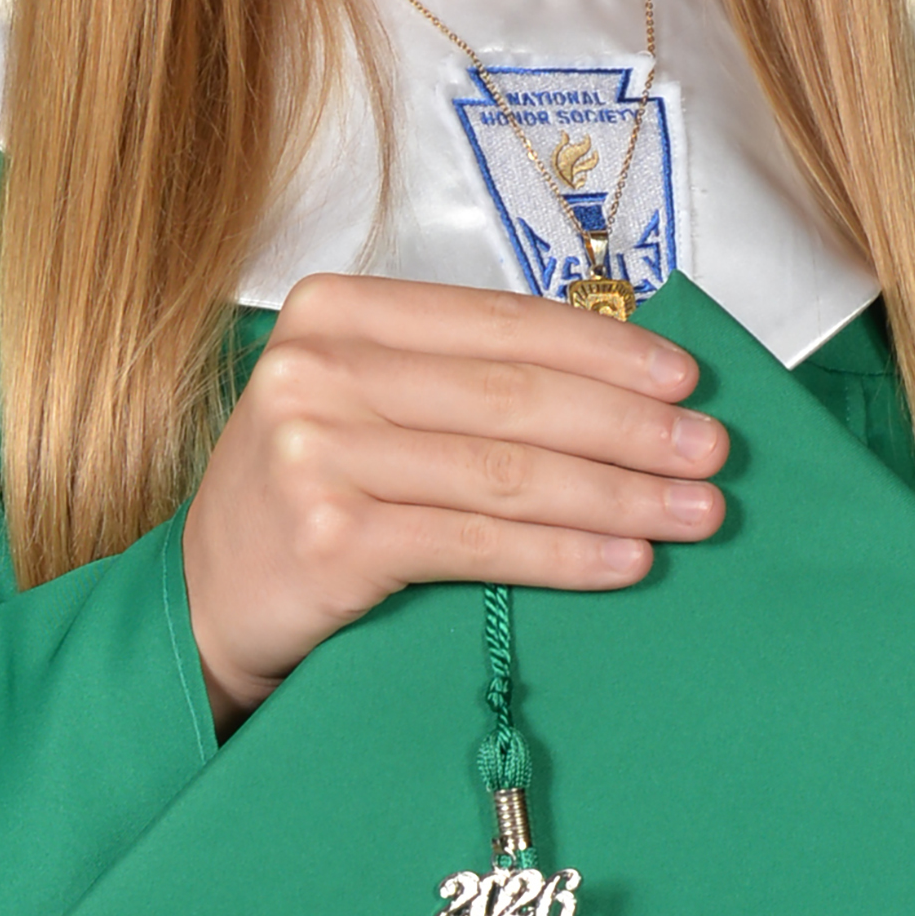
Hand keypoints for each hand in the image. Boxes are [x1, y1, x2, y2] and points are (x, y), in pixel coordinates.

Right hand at [181, 273, 727, 730]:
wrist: (204, 603)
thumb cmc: (308, 495)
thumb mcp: (361, 404)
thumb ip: (456, 377)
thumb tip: (618, 383)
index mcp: (335, 312)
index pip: (499, 320)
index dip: (603, 348)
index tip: (683, 378)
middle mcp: (317, 368)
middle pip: (513, 394)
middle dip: (629, 425)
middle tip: (710, 450)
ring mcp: (316, 452)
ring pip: (506, 469)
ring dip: (618, 492)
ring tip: (692, 510)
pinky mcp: (330, 539)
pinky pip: (478, 542)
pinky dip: (565, 552)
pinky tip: (627, 561)